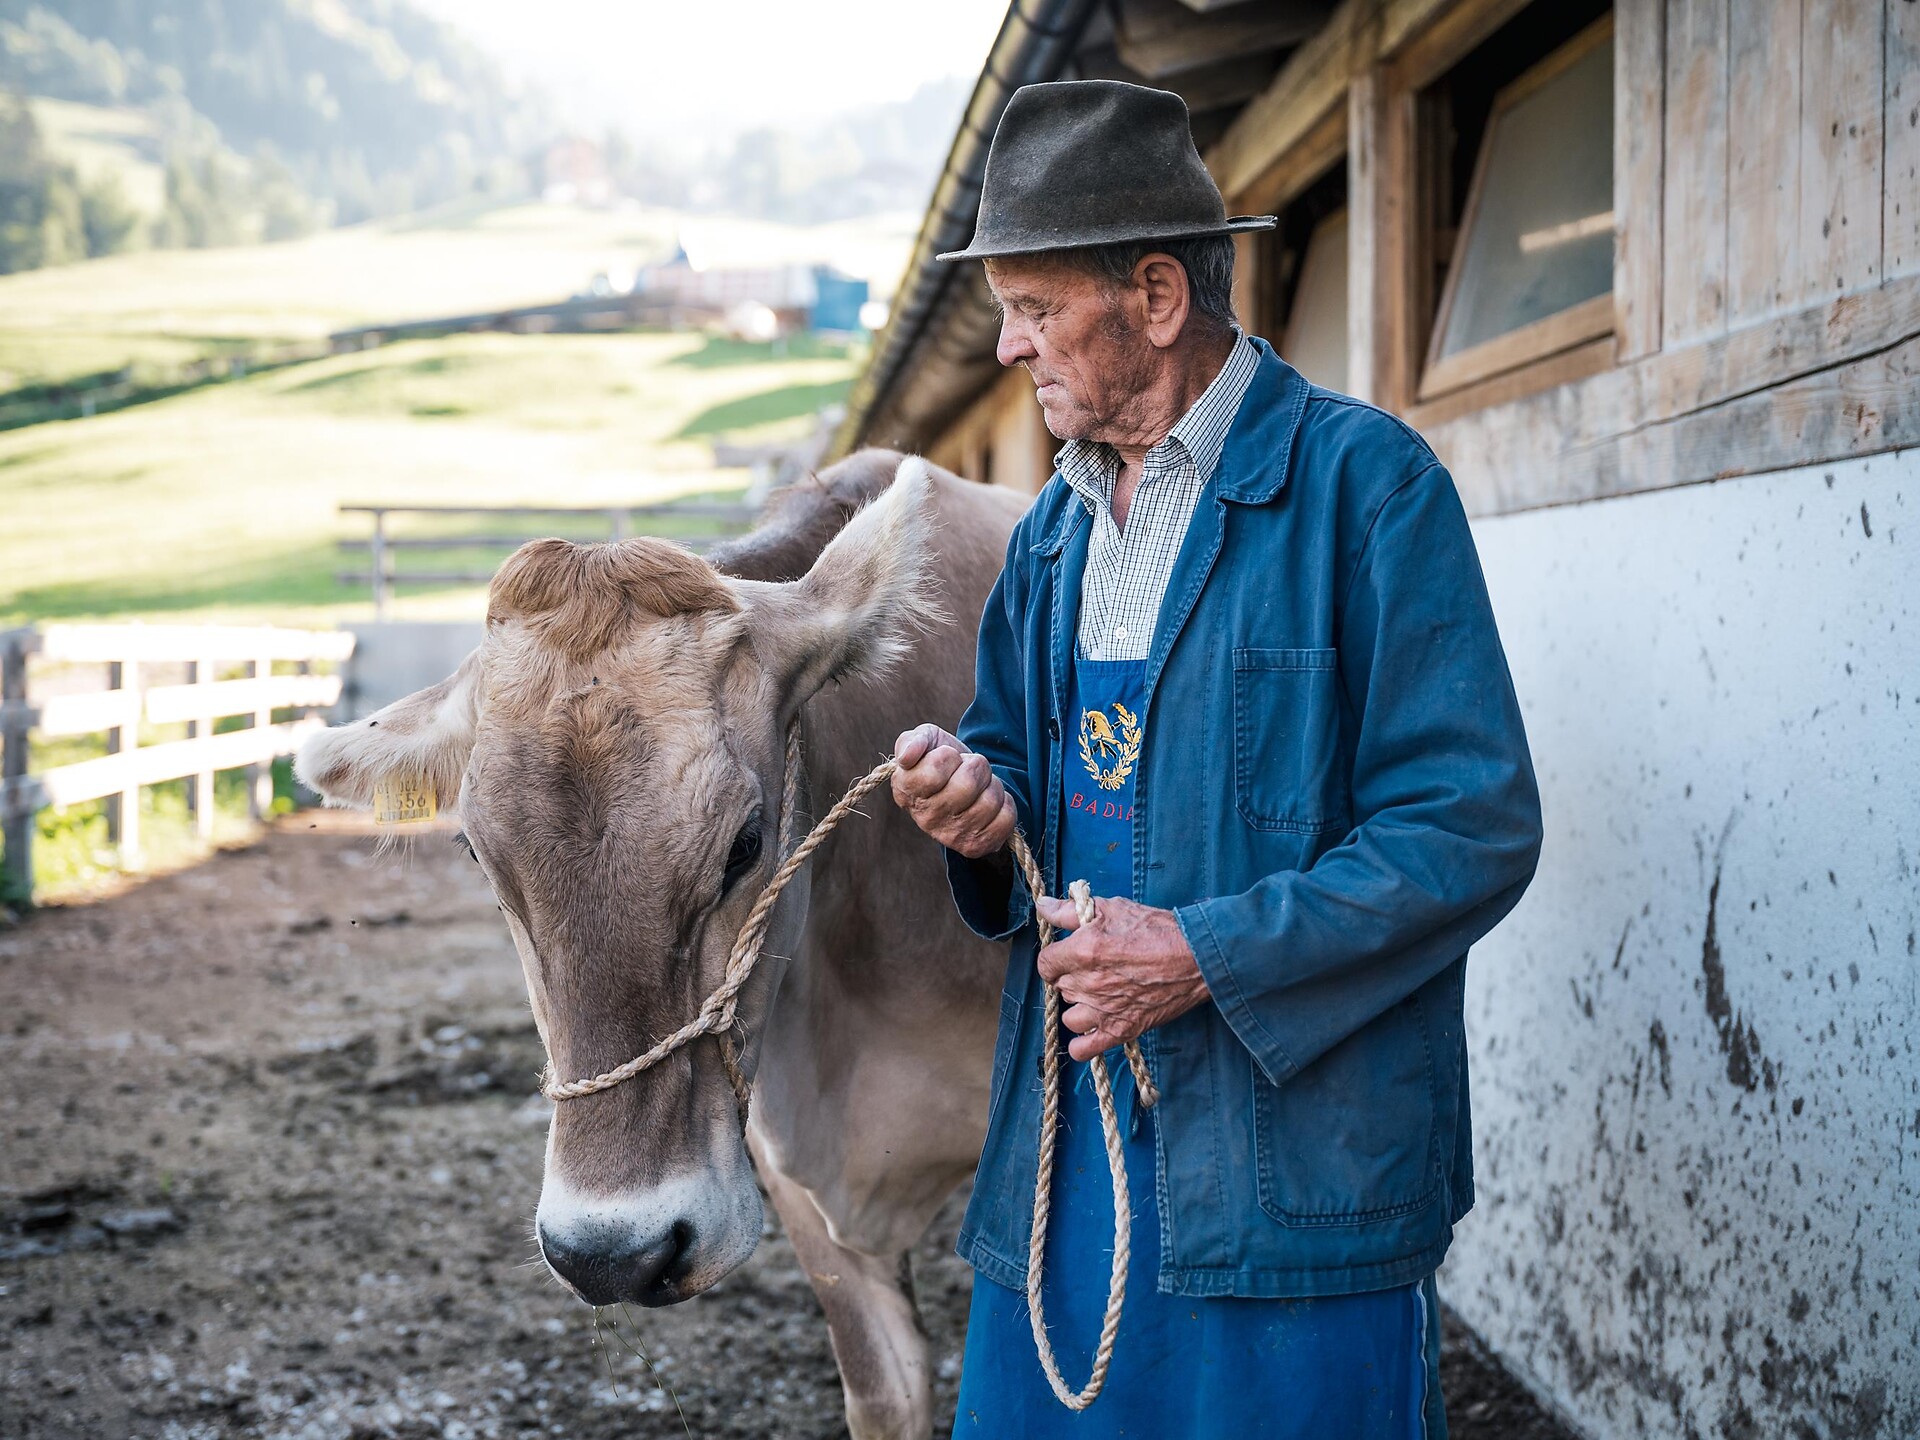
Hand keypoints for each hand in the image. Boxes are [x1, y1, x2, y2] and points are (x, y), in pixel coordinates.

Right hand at [890, 724, 1016, 859]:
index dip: (948, 755)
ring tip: (981, 786)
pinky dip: (1005, 804)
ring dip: (992, 785)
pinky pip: (1006, 819)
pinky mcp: (975, 847)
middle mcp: (925, 819)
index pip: (935, 768)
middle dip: (976, 766)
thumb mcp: (926, 740)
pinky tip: (990, 804)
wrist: (966, 784)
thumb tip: (907, 757)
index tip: (947, 757)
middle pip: (968, 783)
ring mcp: (950, 836)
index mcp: (906, 791)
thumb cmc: (942, 759)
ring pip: (990, 801)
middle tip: (969, 770)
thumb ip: (912, 741)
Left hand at [1034, 893, 1209, 1061]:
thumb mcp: (1111, 908)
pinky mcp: (1121, 1029)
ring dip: (1079, 1007)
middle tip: (1093, 970)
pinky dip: (1082, 1043)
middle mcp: (1088, 984)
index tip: (1069, 956)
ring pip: (1070, 1017)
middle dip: (1071, 978)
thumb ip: (1070, 911)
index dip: (1056, 958)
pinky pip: (1084, 1049)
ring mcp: (1104, 1010)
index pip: (1045, 964)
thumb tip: (1043, 906)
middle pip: (1059, 988)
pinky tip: (1092, 1028)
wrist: (1195, 956)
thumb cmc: (1156, 929)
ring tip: (1096, 997)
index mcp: (1082, 952)